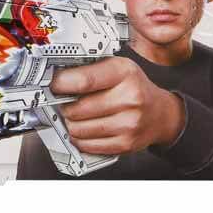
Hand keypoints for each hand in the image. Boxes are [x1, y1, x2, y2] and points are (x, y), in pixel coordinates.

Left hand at [51, 56, 185, 154]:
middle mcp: (129, 98)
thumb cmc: (133, 87)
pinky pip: (88, 145)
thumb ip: (89, 68)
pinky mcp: (126, 144)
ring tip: (75, 115)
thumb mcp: (116, 67)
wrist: (161, 114)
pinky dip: (79, 138)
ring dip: (70, 123)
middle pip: (77, 108)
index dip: (60, 84)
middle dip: (63, 106)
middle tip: (64, 102)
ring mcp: (129, 123)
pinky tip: (84, 129)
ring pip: (79, 128)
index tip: (51, 85)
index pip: (83, 81)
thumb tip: (56, 74)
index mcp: (123, 72)